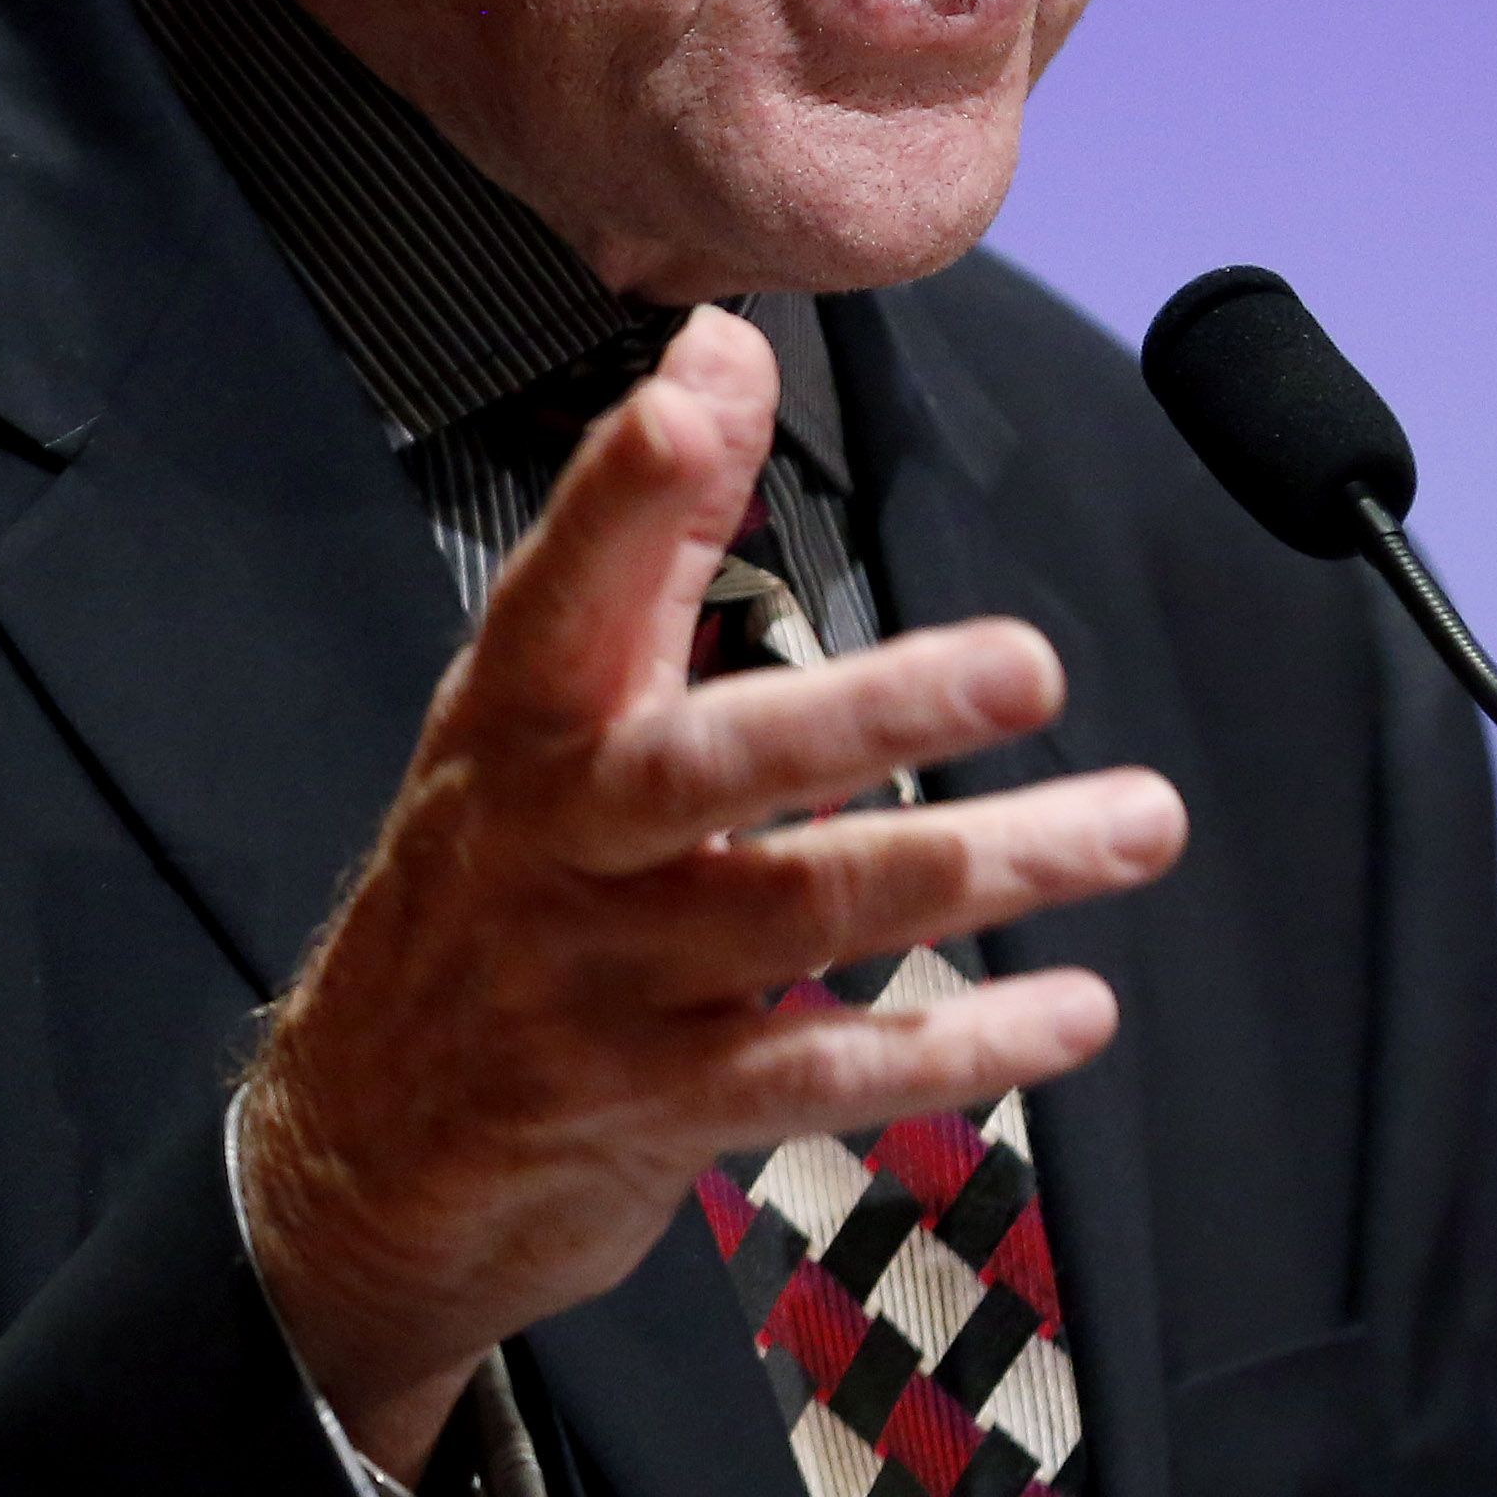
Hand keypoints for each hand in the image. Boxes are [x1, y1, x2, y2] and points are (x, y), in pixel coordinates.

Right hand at [236, 307, 1189, 1477]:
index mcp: (517, 720)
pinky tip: (1074, 1009)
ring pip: (807, 913)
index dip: (628, 492)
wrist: (361, 1152)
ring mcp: (597, 983)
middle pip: (714, 764)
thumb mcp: (531, 708)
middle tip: (1031, 666)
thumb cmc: (485, 887)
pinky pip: (823, 1073)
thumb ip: (644, 531)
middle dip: (880, 710)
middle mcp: (551, 842)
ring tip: (1135, 823)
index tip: (700, 390)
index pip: (565, 585)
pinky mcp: (652, 1108)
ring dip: (988, 865)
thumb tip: (719, 345)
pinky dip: (959, 1045)